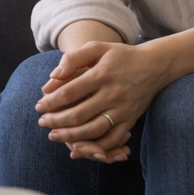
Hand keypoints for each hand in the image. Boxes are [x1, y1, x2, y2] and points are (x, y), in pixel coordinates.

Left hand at [35, 40, 168, 162]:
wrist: (154, 66)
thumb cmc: (121, 55)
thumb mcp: (98, 47)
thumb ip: (73, 58)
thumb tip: (53, 76)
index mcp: (101, 74)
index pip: (70, 92)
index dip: (51, 101)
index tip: (39, 105)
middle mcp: (112, 94)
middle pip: (79, 114)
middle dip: (56, 121)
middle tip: (42, 123)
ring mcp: (123, 109)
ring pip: (93, 130)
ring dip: (71, 136)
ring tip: (54, 136)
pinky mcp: (130, 120)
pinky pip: (112, 139)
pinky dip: (95, 146)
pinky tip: (79, 146)